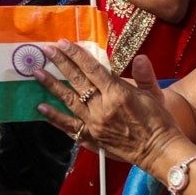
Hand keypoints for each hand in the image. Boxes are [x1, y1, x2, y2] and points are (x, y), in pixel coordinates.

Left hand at [34, 45, 184, 171]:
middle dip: (60, 63)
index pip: (92, 69)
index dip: (76, 54)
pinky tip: (40, 108)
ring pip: (68, 100)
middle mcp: (102, 107)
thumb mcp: (155, 94)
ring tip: (36, 72)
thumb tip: (140, 57)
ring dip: (51, 85)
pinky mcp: (91, 138)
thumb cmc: (159, 121)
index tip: (63, 43)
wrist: (159, 151)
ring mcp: (94, 123)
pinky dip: (54, 117)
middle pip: (77, 81)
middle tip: (46, 50)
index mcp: (118, 94)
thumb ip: (145, 75)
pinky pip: (68, 126)